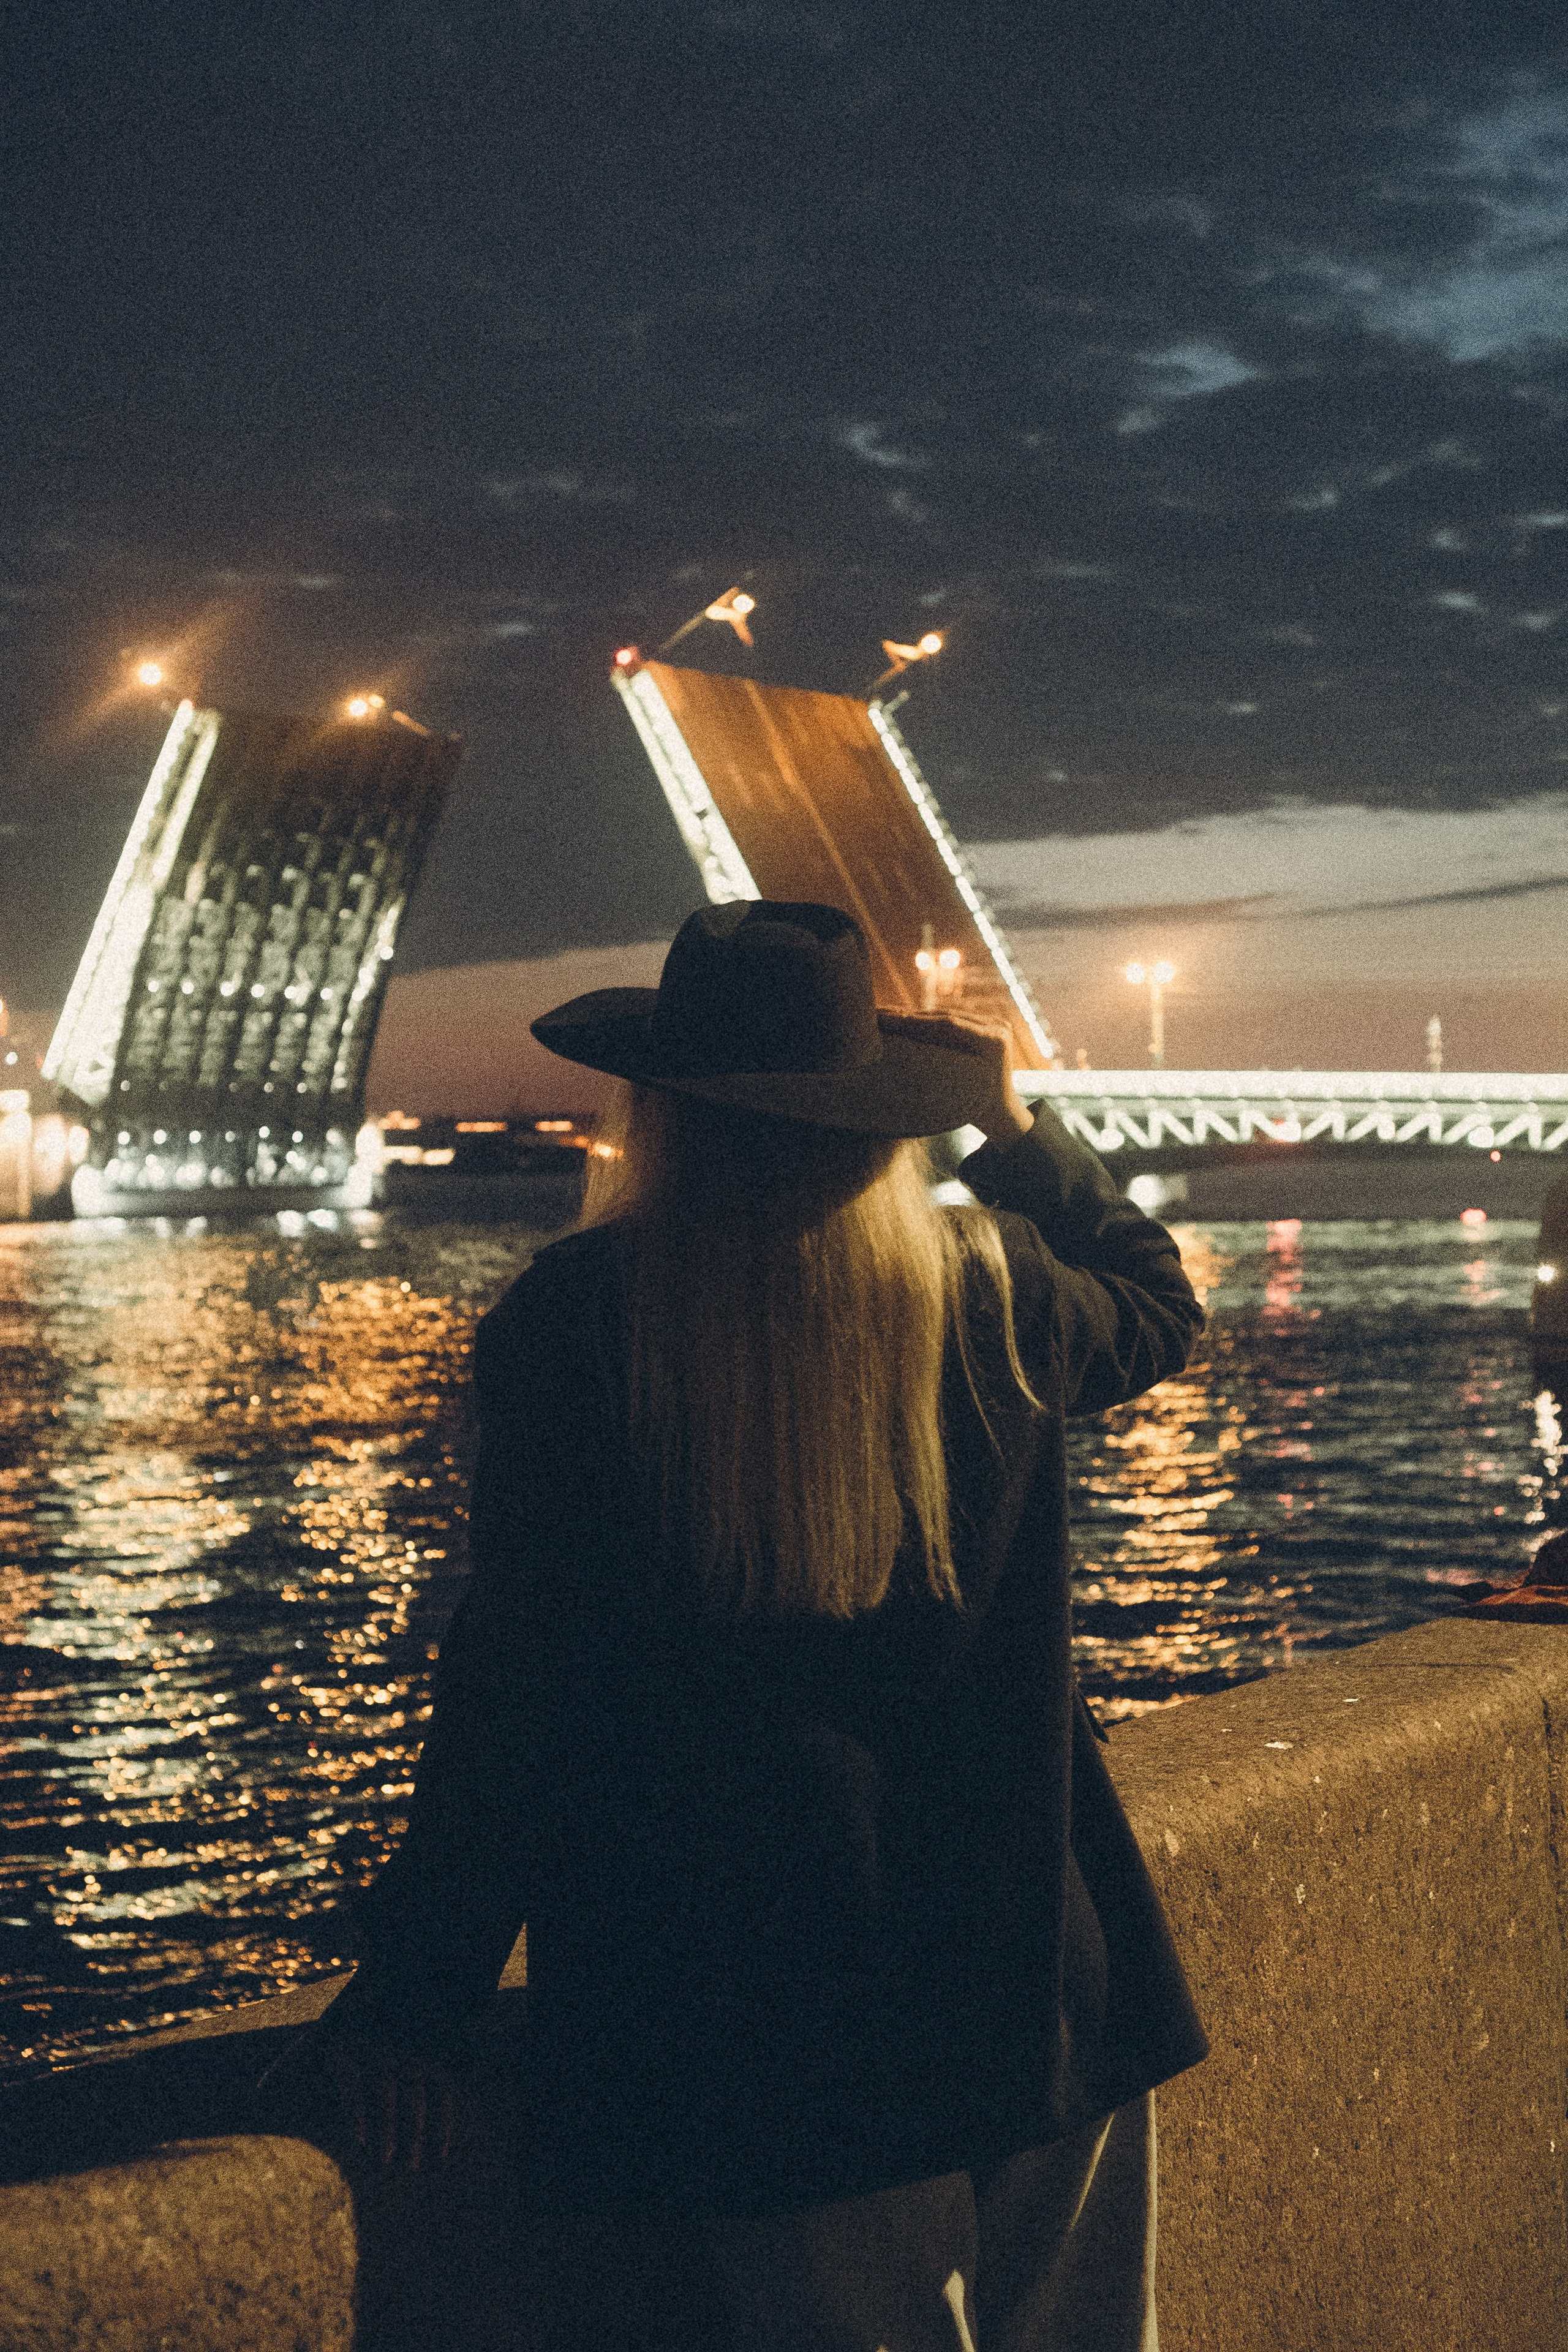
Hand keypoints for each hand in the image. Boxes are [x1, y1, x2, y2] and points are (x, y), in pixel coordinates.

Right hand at [320, 2032, 456, 2171]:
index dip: (445, 2116)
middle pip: (415, 2081)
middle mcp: (381, 2046)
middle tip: (412, 2166)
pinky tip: (359, 2141)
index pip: (437, 2078)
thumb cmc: (325, 2118)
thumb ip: (400, 2133)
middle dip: (417, 2126)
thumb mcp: (369, 2126)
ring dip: (388, 2126)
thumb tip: (439, 2159)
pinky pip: (350, 2078)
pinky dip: (358, 2112)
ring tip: (385, 2160)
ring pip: (385, 2082)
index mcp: (397, 2060)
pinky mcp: (325, 2043)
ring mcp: (355, 2042)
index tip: (441, 2155)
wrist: (275, 2097)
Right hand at [882, 1010, 1033, 1142]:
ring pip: (948, 1015)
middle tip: (879, 1013)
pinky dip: (930, 1020)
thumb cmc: (976, 1111)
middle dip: (910, 1016)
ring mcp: (997, 1023)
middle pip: (946, 1017)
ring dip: (917, 1015)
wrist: (1003, 1113)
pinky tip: (906, 1017)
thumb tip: (890, 1044)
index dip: (913, 1020)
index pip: (947, 1025)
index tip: (884, 1018)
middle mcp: (998, 1027)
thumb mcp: (952, 1092)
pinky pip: (955, 1018)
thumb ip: (931, 1062)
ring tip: (887, 1014)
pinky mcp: (991, 1022)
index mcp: (993, 1042)